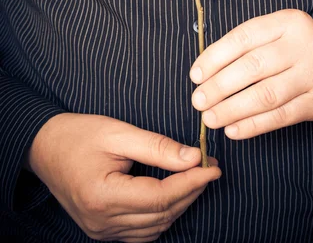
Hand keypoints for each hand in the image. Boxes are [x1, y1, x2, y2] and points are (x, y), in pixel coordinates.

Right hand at [27, 113, 220, 241]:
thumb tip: (193, 157)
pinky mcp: (101, 230)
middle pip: (161, 214)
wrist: (44, 147)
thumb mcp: (118, 133)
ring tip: (195, 178)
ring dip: (180, 204)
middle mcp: (102, 222)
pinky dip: (162, 216)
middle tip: (209, 166)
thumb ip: (157, 146)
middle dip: (191, 191)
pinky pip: (141, 233)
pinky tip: (172, 196)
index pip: (161, 197)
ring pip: (155, 227)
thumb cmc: (78, 135)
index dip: (192, 182)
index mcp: (103, 196)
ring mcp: (100, 230)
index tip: (213, 165)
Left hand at [190, 9, 312, 139]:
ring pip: (265, 95)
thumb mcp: (279, 35)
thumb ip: (248, 46)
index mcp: (288, 21)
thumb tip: (204, 72)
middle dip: (219, 86)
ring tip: (210, 118)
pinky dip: (253, 125)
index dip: (215, 57)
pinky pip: (280, 117)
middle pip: (253, 67)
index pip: (244, 38)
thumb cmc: (297, 51)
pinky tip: (233, 130)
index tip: (195, 75)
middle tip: (197, 100)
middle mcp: (304, 44)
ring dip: (232, 109)